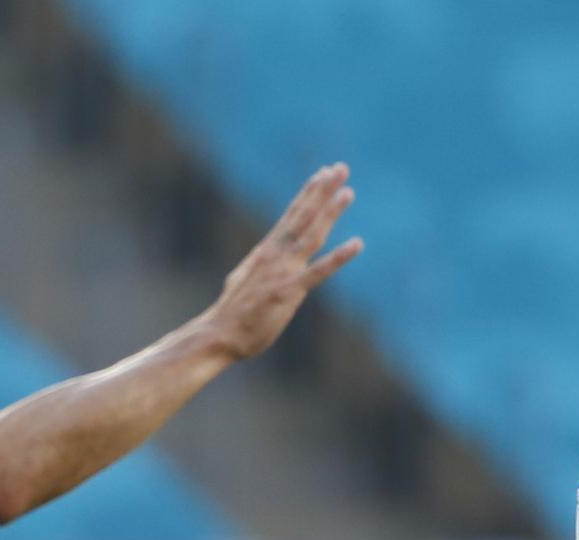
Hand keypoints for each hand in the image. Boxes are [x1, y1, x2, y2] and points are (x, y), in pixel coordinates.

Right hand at [201, 165, 362, 360]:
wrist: (221, 333)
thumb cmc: (235, 311)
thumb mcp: (246, 278)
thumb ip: (262, 265)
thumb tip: (265, 256)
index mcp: (267, 250)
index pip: (292, 214)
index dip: (309, 192)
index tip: (323, 173)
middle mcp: (276, 254)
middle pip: (304, 215)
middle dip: (322, 190)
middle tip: (341, 167)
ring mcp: (283, 271)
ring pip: (311, 235)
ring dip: (330, 212)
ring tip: (348, 192)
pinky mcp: (289, 292)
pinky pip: (318, 272)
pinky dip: (338, 258)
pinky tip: (357, 244)